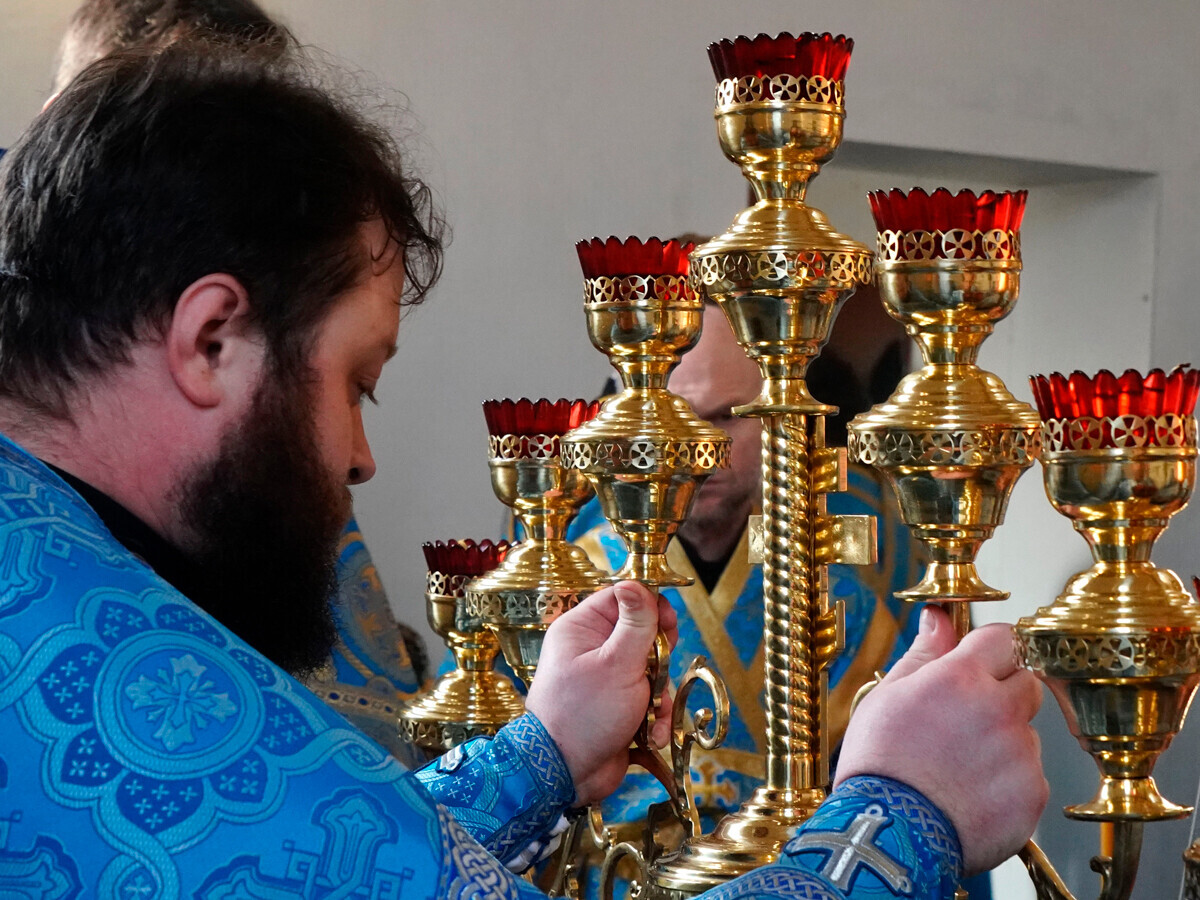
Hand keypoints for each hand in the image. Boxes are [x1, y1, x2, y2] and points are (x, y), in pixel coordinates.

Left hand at [524, 581, 676, 805]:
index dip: (650, 606)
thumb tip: (638, 585)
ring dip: (659, 695)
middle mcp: (592, 649)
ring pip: (651, 671)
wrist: (565, 775)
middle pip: (642, 634)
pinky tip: (651, 734)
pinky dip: (655, 718)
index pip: (621, 598)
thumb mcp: (616, 664)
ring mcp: (605, 679)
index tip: (669, 624)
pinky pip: (648, 700)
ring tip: (652, 714)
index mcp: (582, 629)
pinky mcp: (618, 707)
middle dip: (660, 658)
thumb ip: (636, 625)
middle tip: (660, 671)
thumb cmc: (583, 714)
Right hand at [834, 606, 1047, 873]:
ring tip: (962, 767)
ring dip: (1005, 741)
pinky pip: (1031, 776)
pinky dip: (1009, 783)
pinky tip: (973, 794)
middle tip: (964, 721)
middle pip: (1025, 683)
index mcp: (962, 678)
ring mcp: (1021, 754)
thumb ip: (924, 653)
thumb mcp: (888, 696)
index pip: (1003, 639)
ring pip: (1027, 733)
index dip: (991, 650)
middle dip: (1002, 694)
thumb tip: (938, 619)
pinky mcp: (1033, 795)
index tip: (981, 662)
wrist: (889, 833)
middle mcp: (999, 709)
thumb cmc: (880, 764)